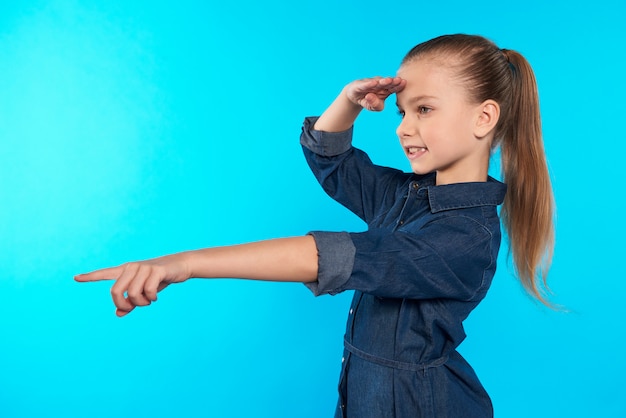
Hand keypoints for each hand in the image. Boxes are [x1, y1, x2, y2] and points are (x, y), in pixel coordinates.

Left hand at [75, 253, 190, 316]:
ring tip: (149, 300)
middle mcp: (131, 268)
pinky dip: (151, 298)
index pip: (104, 273)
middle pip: (116, 292)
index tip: (75, 278)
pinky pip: (148, 291)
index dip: (90, 277)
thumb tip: (118, 313)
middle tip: (133, 307)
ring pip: (132, 294)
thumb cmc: (159, 279)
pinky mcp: (155, 270)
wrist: (179, 266)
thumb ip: (130, 303)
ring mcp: (143, 268)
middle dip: (124, 304)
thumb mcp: (143, 292)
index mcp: (126, 271)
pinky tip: (156, 297)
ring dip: (141, 303)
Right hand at [345, 77, 405, 111]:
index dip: (398, 85)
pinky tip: (374, 83)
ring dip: (383, 81)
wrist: (354, 97)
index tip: (403, 82)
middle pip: (387, 83)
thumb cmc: (367, 100)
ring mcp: (369, 83)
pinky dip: (369, 84)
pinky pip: (365, 84)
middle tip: (399, 80)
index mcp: (385, 89)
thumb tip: (373, 98)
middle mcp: (378, 85)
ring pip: (377, 82)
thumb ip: (377, 106)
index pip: (393, 87)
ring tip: (389, 80)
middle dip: (393, 81)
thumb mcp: (373, 107)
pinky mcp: (360, 85)